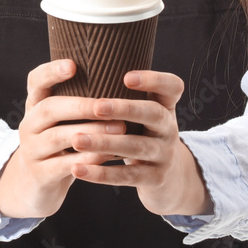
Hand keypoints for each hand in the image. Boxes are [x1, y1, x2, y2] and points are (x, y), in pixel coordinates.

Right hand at [0, 59, 125, 218]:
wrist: (37, 185)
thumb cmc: (61, 144)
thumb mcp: (62, 121)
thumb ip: (80, 102)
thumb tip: (123, 76)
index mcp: (35, 105)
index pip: (36, 81)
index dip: (52, 71)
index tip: (73, 65)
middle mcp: (29, 124)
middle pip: (48, 109)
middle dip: (80, 106)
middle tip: (108, 105)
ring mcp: (31, 150)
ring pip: (57, 138)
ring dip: (90, 132)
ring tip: (119, 129)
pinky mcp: (39, 174)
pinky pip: (63, 166)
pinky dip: (87, 160)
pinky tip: (108, 155)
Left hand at [68, 70, 213, 217]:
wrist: (167, 180)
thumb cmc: (142, 136)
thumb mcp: (142, 115)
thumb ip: (122, 96)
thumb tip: (76, 67)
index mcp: (165, 106)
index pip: (172, 86)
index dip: (154, 79)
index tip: (126, 77)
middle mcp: (169, 127)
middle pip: (153, 113)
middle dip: (124, 109)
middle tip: (96, 107)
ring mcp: (164, 154)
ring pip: (136, 146)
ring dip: (105, 142)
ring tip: (76, 140)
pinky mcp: (155, 179)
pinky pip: (128, 176)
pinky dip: (102, 174)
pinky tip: (78, 169)